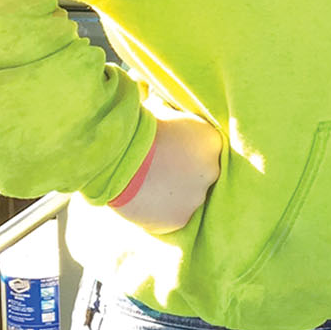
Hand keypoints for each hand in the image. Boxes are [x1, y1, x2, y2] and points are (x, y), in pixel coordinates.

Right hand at [115, 115, 221, 232]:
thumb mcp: (165, 111)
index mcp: (212, 141)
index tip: (169, 152)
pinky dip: (160, 213)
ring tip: (148, 186)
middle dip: (183, 174)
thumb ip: (176, 119)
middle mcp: (211, 170)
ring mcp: (197, 197)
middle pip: (201, 175)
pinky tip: (144, 202)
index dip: (186, 152)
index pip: (206, 150)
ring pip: (188, 198)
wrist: (118, 154)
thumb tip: (169, 112)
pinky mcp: (180, 218)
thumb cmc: (137, 127)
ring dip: (172, 195)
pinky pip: (172, 217)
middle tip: (158, 171)